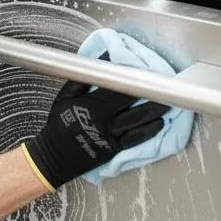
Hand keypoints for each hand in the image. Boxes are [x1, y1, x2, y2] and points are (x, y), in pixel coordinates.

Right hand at [22, 81, 169, 189]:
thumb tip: (99, 62)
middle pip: (132, 104)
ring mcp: (110, 136)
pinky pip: (135, 139)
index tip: (146, 71)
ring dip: (155, 111)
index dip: (133, 79)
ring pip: (137, 121)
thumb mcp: (63, 98)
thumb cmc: (58, 126)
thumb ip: (82, 80)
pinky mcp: (115, 149)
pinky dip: (149, 130)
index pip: (117, 88)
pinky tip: (159, 123)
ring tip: (168, 102)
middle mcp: (103, 120)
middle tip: (164, 84)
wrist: (53, 157)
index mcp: (91, 105)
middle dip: (149, 93)